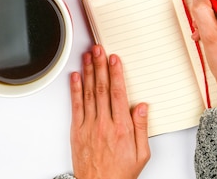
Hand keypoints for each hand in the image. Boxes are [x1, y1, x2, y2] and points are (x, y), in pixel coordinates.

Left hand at [69, 45, 149, 178]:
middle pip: (102, 88)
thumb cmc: (120, 173)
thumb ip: (141, 127)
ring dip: (88, 72)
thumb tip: (141, 106)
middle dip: (100, 66)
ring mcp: (89, 127)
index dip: (116, 73)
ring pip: (89, 94)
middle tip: (99, 49)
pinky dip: (75, 90)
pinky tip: (76, 76)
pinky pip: (76, 106)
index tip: (114, 59)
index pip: (118, 93)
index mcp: (121, 128)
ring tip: (88, 56)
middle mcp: (104, 124)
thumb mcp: (141, 154)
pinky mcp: (77, 131)